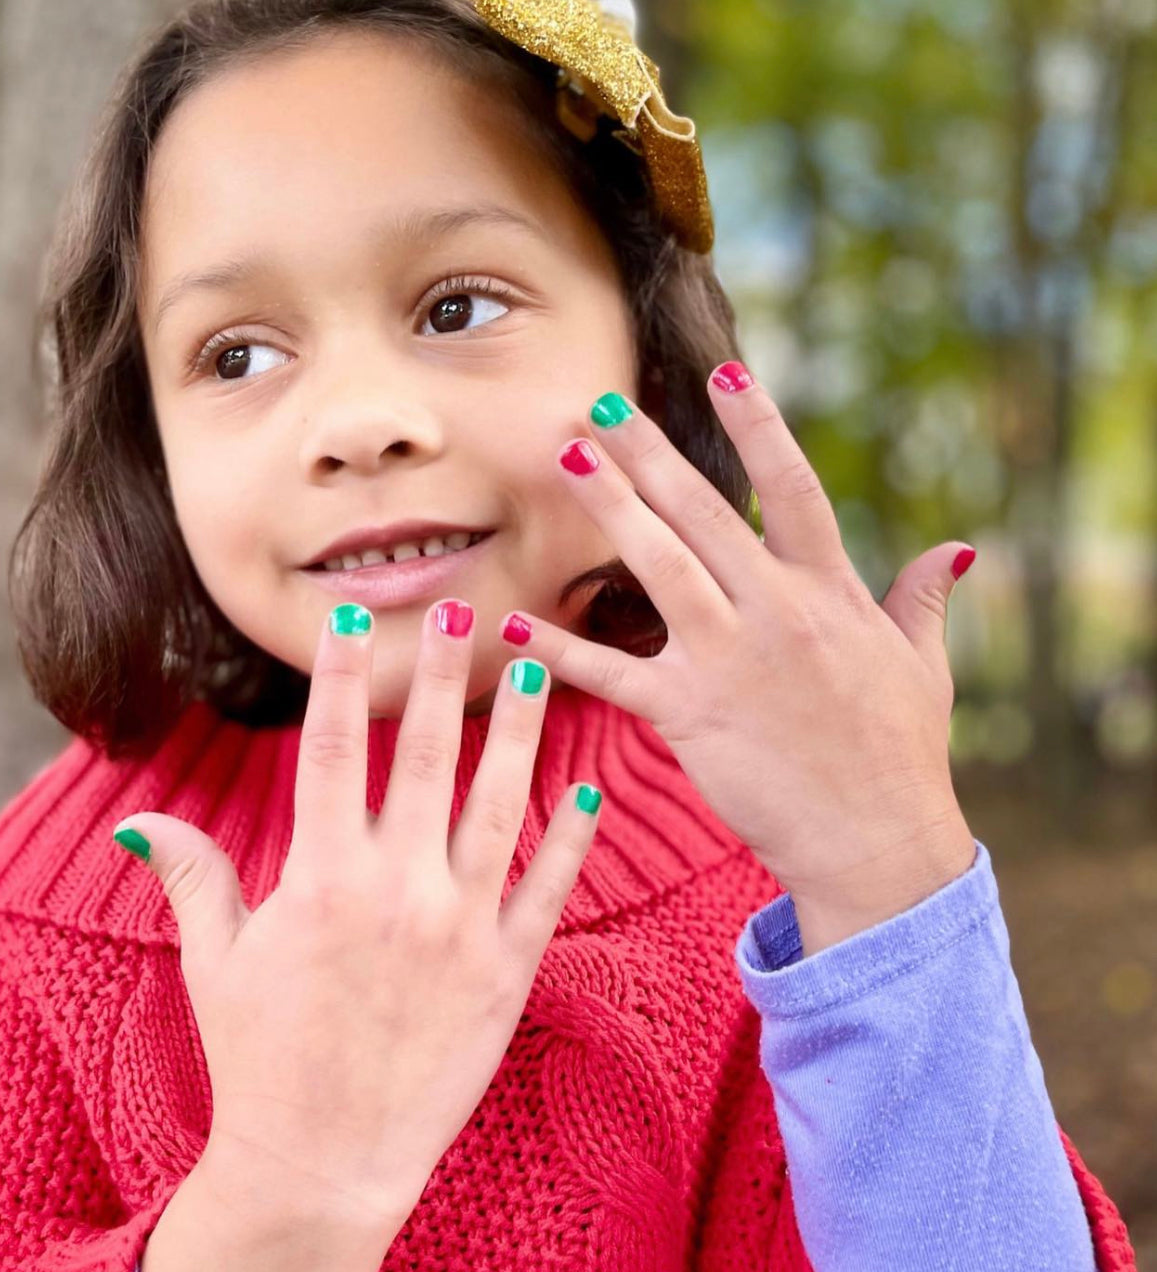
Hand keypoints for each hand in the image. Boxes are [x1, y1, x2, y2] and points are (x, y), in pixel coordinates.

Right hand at [112, 600, 601, 1238]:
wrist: (323, 1166)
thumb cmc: (261, 1060)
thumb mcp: (216, 964)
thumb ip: (195, 879)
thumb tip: (143, 823)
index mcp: (322, 877)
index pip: (334, 749)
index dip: (346, 675)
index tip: (358, 619)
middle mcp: (396, 890)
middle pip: (424, 757)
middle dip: (442, 676)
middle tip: (462, 611)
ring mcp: (460, 929)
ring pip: (500, 806)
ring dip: (521, 734)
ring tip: (541, 671)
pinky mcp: (507, 972)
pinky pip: (547, 888)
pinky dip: (571, 836)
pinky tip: (588, 787)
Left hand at [501, 363, 977, 954]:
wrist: (877, 843)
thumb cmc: (901, 754)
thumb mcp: (923, 666)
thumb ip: (923, 599)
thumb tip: (955, 549)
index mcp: (830, 591)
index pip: (794, 488)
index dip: (758, 425)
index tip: (724, 371)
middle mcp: (776, 610)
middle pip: (704, 512)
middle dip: (648, 454)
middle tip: (599, 405)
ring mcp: (730, 658)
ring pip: (658, 565)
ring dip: (609, 508)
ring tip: (565, 459)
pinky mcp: (690, 714)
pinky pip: (613, 673)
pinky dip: (562, 649)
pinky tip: (517, 621)